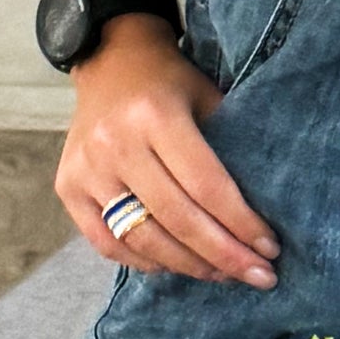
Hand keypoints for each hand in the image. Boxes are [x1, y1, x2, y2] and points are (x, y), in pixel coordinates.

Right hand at [57, 16, 282, 286]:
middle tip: (260, 277)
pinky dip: (146, 262)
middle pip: (177, 218)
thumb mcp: (207, 97)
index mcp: (155, 116)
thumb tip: (272, 208)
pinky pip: (108, 243)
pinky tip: (179, 266)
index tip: (270, 249)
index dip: (241, 223)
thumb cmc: (170, 83)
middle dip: (224, 255)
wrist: (108, 62)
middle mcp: (114, 144)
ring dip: (189, 266)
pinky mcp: (67, 188)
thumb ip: (232, 146)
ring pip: (142, 238)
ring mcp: (86, 169)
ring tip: (224, 274)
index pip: (206, 185)